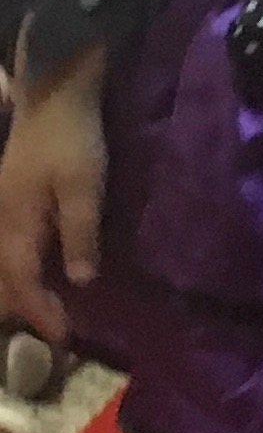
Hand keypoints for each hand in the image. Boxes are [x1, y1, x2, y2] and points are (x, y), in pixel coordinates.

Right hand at [0, 49, 107, 341]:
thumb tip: (80, 281)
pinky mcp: (10, 199)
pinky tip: (34, 275)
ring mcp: (2, 208)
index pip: (24, 281)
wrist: (54, 93)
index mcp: (16, 222)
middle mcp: (1, 220)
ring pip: (2, 263)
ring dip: (18, 293)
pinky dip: (19, 269)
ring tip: (39, 317)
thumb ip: (81, 233)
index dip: (42, 312)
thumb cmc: (72, 138)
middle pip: (4, 278)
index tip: (62, 339)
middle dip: (22, 311)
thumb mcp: (85, 186)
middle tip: (49, 339)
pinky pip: (8, 247)